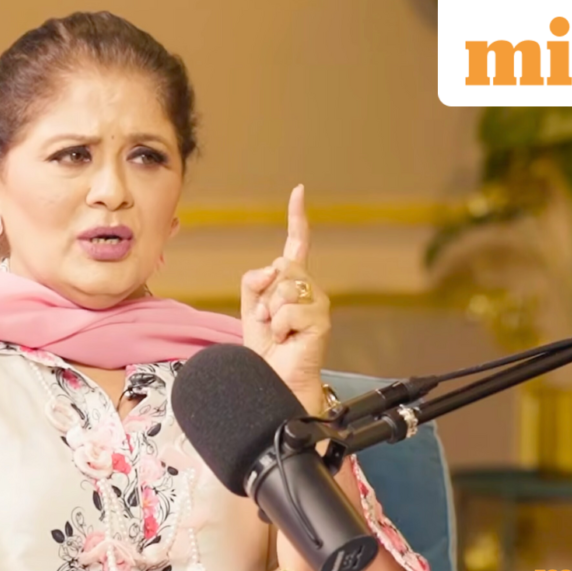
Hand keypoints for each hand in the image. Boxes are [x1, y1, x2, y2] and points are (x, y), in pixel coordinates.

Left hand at [241, 185, 330, 408]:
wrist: (274, 378)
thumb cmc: (266, 347)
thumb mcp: (251, 308)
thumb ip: (255, 283)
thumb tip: (272, 270)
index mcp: (291, 283)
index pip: (297, 244)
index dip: (297, 218)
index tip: (298, 192)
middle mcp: (309, 288)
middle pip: (282, 266)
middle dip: (265, 294)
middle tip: (266, 319)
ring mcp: (318, 303)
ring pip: (284, 288)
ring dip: (270, 313)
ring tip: (277, 331)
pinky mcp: (321, 320)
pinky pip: (288, 310)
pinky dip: (278, 327)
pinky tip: (286, 339)